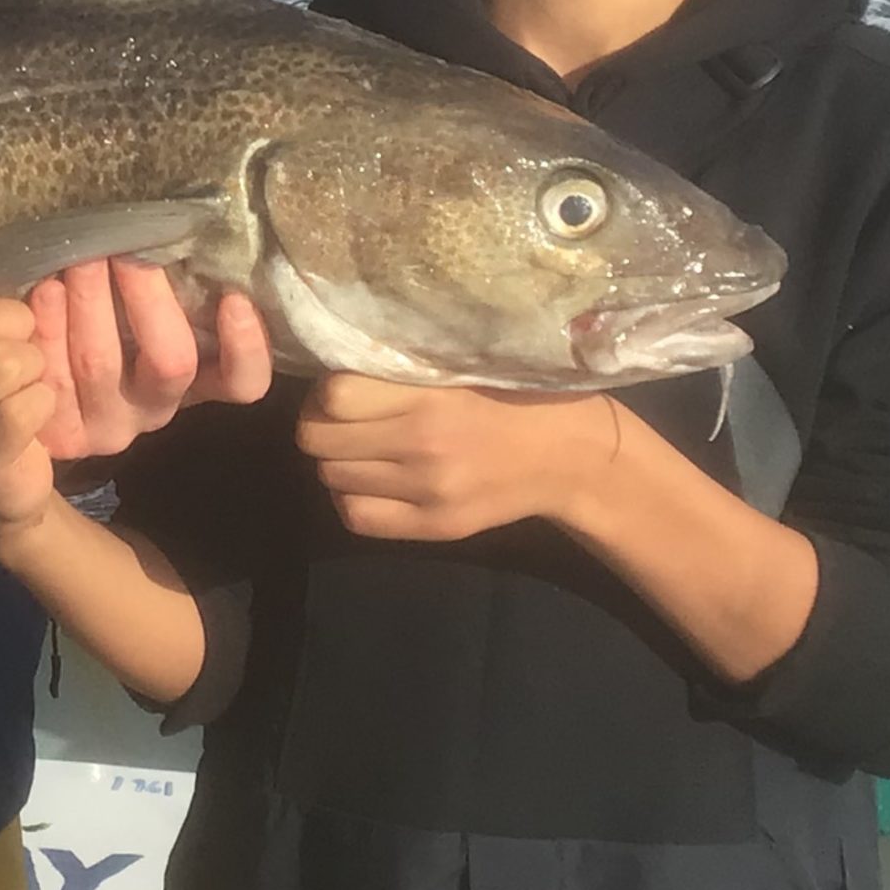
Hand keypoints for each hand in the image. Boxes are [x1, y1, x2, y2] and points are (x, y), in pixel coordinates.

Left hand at [29, 261, 273, 460]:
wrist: (36, 379)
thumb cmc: (106, 313)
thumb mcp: (148, 303)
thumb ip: (172, 283)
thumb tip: (174, 229)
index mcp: (196, 381)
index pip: (243, 381)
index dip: (246, 347)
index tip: (234, 298)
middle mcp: (158, 408)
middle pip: (170, 362)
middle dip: (146, 296)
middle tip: (122, 247)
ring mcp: (110, 427)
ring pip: (102, 364)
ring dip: (89, 300)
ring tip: (77, 255)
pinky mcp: (63, 432)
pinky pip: (54, 377)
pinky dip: (48, 326)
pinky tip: (44, 289)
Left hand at [295, 373, 622, 541]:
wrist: (570, 456)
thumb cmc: (512, 396)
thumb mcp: (458, 365)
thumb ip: (400, 368)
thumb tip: (332, 361)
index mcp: (429, 397)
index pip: (333, 396)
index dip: (324, 392)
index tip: (338, 389)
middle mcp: (424, 447)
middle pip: (319, 441)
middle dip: (320, 426)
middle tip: (342, 421)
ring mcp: (429, 493)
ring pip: (331, 478)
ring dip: (335, 461)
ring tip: (359, 449)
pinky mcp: (436, 528)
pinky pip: (356, 517)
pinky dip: (349, 498)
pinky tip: (370, 482)